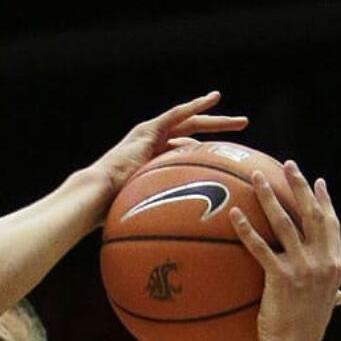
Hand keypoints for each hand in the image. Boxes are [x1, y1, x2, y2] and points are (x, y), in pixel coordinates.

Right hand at [83, 91, 248, 224]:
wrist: (98, 195)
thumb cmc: (115, 210)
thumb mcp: (147, 211)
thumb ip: (162, 216)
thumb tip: (177, 240)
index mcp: (152, 162)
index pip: (183, 151)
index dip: (204, 152)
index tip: (223, 157)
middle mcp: (152, 145)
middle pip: (191, 134)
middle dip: (217, 131)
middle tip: (241, 131)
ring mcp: (149, 135)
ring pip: (189, 121)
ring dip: (216, 120)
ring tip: (240, 122)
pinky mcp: (148, 129)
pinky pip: (177, 115)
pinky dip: (195, 106)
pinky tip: (214, 100)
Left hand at [231, 161, 340, 340]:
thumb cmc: (305, 332)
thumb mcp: (323, 307)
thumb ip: (330, 293)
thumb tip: (340, 296)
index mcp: (335, 265)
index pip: (331, 224)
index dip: (324, 201)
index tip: (318, 182)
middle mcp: (323, 262)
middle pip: (311, 214)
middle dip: (299, 186)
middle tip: (288, 165)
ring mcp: (303, 268)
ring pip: (284, 222)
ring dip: (269, 196)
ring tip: (255, 178)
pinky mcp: (280, 277)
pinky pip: (259, 247)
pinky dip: (246, 228)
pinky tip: (234, 214)